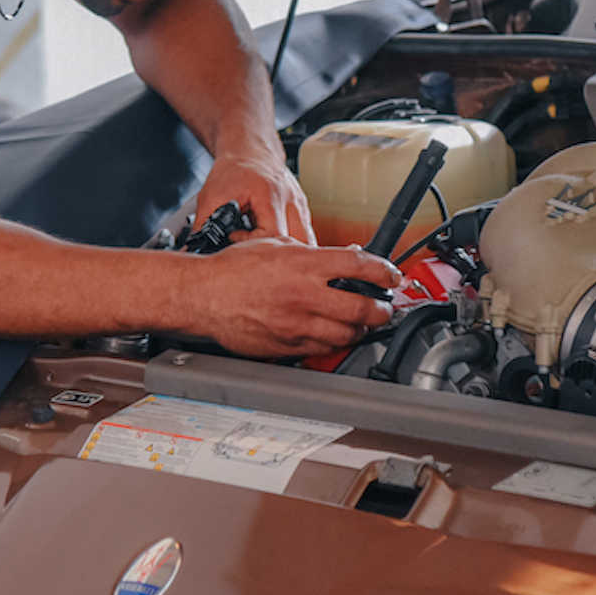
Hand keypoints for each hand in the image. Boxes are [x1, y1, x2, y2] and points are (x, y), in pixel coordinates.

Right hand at [179, 240, 399, 356]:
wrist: (203, 294)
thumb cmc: (234, 268)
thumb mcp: (277, 244)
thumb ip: (314, 253)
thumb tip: (345, 258)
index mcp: (304, 264)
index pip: (360, 267)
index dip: (384, 273)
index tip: (392, 277)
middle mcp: (304, 295)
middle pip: (361, 309)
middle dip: (381, 310)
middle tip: (384, 308)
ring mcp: (295, 324)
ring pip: (345, 335)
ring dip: (360, 330)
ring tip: (362, 324)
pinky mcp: (285, 346)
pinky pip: (321, 350)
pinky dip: (333, 343)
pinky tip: (334, 335)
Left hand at [196, 146, 313, 243]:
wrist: (250, 149)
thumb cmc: (233, 169)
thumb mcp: (211, 195)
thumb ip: (203, 224)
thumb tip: (194, 249)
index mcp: (269, 194)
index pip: (274, 233)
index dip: (253, 243)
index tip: (236, 237)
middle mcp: (291, 200)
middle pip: (300, 242)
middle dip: (277, 256)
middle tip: (254, 252)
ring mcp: (300, 205)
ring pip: (308, 242)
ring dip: (290, 253)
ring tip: (265, 250)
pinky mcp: (302, 210)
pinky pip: (306, 235)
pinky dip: (293, 245)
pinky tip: (274, 242)